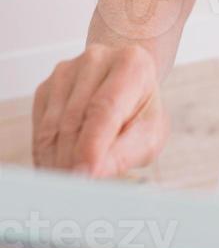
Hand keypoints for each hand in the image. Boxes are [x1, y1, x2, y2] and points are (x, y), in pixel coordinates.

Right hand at [32, 43, 169, 177]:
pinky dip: (46, 154)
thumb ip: (127, 152)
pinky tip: (61, 165)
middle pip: (75, 120)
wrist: (125, 83)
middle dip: (73, 161)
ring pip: (52, 126)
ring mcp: (68, 70)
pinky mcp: (47, 85)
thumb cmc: (140, 110)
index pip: (106, 107)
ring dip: (58, 161)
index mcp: (132, 64)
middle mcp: (98, 58)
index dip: (92, 144)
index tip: (85, 175)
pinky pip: (39, 128)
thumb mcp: (150, 133)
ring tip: (72, 181)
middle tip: (78, 189)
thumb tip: (93, 174)